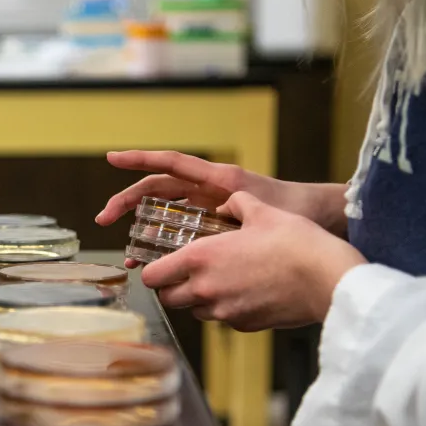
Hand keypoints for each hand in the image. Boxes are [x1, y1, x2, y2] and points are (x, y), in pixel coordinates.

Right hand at [95, 150, 347, 242]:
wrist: (321, 219)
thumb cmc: (298, 208)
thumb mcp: (266, 206)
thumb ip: (242, 206)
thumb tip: (221, 212)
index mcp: (218, 178)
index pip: (171, 164)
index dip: (140, 159)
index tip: (112, 159)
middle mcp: (207, 192)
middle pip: (156, 191)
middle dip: (127, 203)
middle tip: (104, 219)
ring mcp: (207, 210)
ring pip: (163, 217)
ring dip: (142, 233)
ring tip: (130, 256)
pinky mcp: (213, 229)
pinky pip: (180, 236)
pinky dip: (165, 249)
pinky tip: (157, 266)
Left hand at [140, 193, 365, 331]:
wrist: (329, 278)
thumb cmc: (296, 242)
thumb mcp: (263, 211)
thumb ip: (236, 204)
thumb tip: (227, 201)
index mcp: (200, 259)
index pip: (152, 276)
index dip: (154, 271)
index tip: (163, 264)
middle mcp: (205, 289)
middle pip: (168, 298)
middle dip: (173, 287)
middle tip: (190, 273)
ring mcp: (224, 312)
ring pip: (195, 311)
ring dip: (200, 299)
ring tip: (223, 280)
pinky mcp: (245, 326)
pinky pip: (224, 319)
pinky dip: (227, 309)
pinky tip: (247, 292)